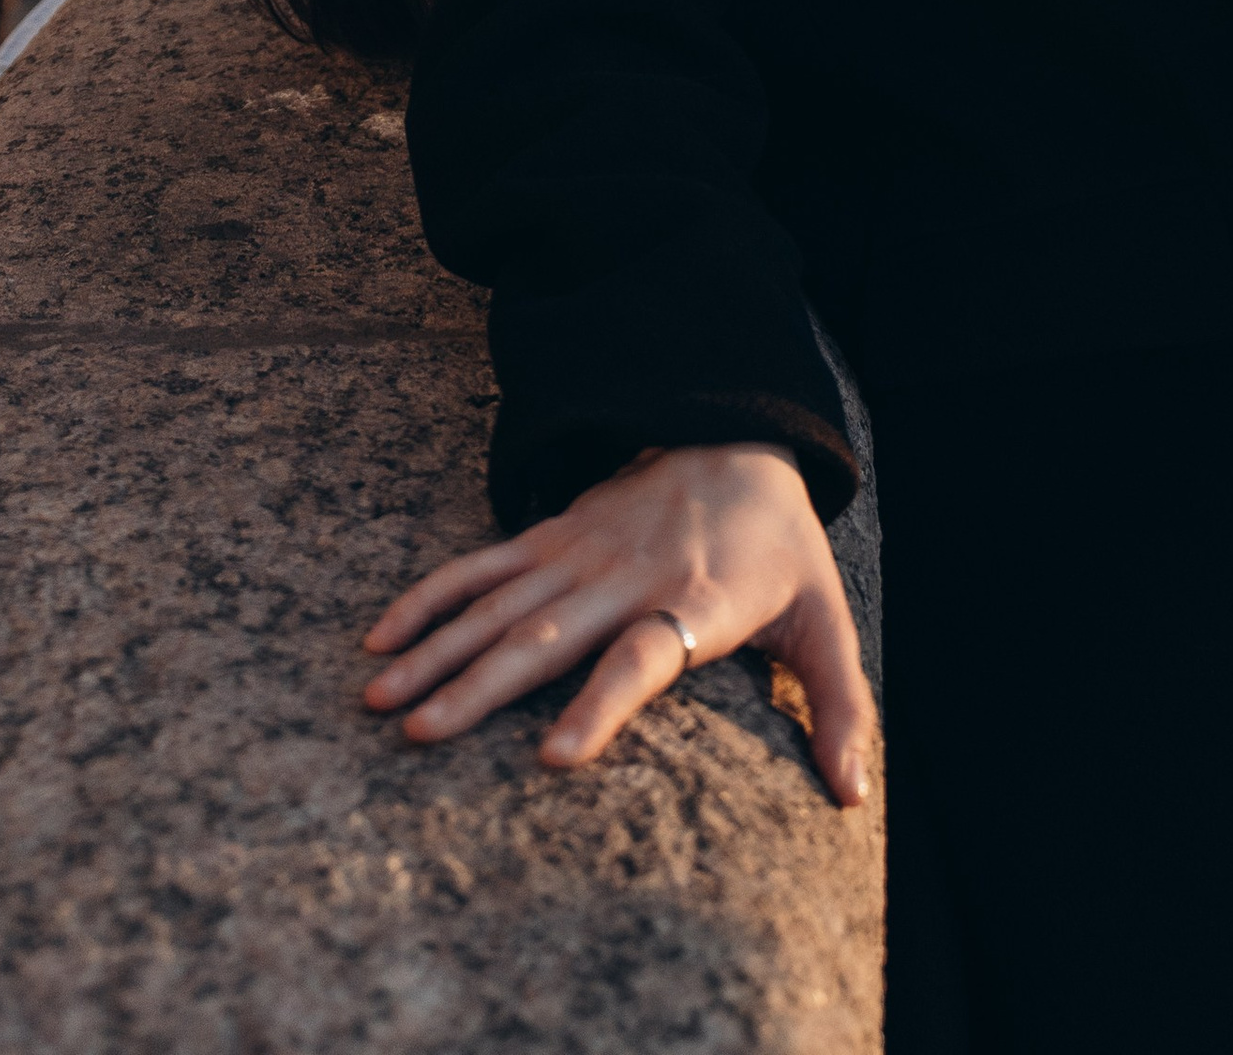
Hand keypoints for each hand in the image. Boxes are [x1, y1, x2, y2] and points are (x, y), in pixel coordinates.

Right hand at [361, 440, 873, 806]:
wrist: (740, 439)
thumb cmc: (782, 548)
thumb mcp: (826, 619)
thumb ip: (841, 704)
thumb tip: (853, 794)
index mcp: (694, 604)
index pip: (642, 658)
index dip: (601, 704)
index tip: (553, 756)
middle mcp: (627, 578)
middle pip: (547, 636)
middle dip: (481, 687)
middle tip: (419, 736)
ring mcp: (580, 553)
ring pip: (499, 604)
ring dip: (437, 648)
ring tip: (380, 699)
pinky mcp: (552, 536)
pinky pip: (481, 566)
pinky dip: (430, 596)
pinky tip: (381, 636)